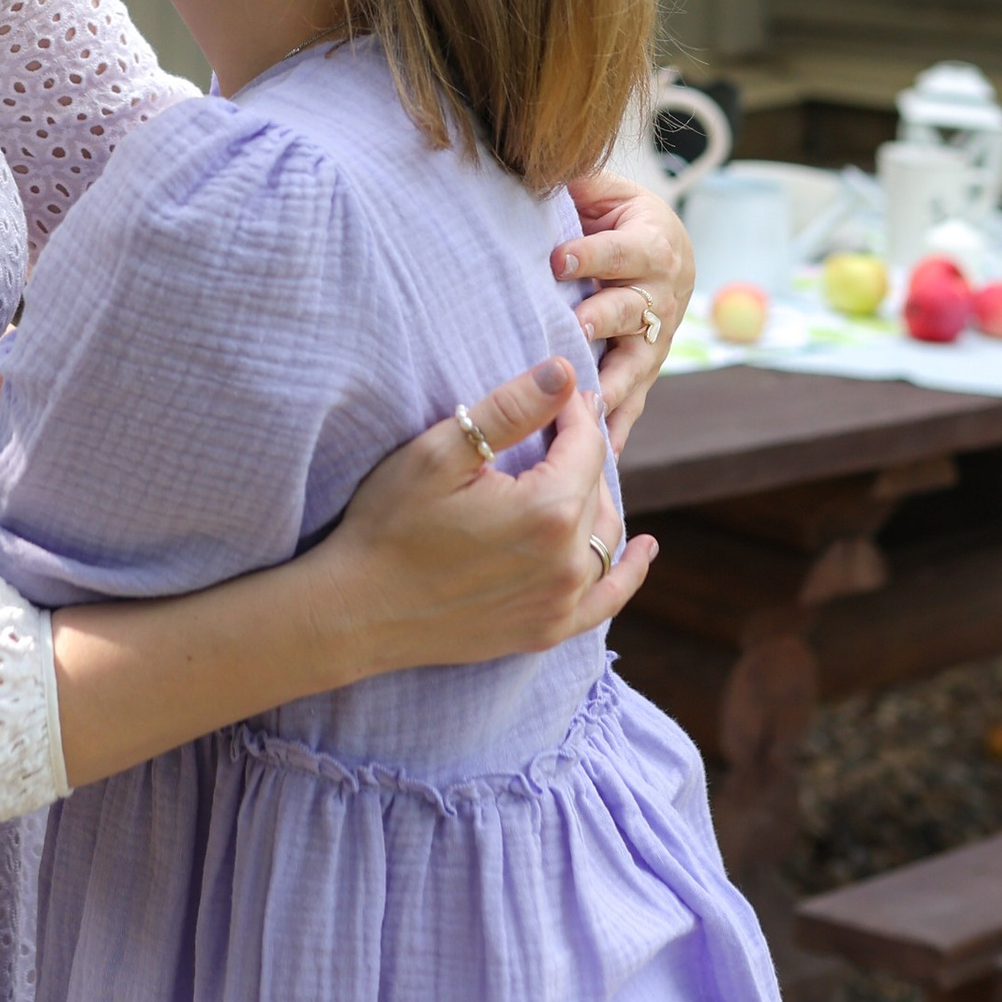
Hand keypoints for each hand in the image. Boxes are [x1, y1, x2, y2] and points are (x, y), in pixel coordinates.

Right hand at [303, 359, 654, 678]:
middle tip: (558, 422)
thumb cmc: (389, 524)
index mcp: (547, 510)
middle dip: (581, 451)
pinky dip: (629, 571)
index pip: (584, 445)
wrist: (358, 609)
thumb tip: (564, 371)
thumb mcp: (440, 454)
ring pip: (603, 536)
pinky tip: (644, 550)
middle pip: (596, 488)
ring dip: (595, 498)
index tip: (560, 390)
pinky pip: (607, 597)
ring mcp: (560, 602)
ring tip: (576, 469)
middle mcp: (567, 561)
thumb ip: (509, 410)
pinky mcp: (546, 630)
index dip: (572, 411)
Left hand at [554, 171, 693, 443]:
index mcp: (653, 245)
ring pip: (636, 365)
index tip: (556, 261)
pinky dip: (617, 431)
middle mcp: (662, 295)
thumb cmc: (622, 216)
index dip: (590, 254)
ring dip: (611, 386)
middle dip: (602, 321)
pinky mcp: (646, 372)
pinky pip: (633, 405)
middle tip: (574, 331)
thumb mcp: (607, 191)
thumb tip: (540, 166)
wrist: (668, 251)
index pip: (620, 251)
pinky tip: (597, 462)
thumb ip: (580, 185)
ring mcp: (657, 339)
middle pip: (632, 311)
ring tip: (585, 410)